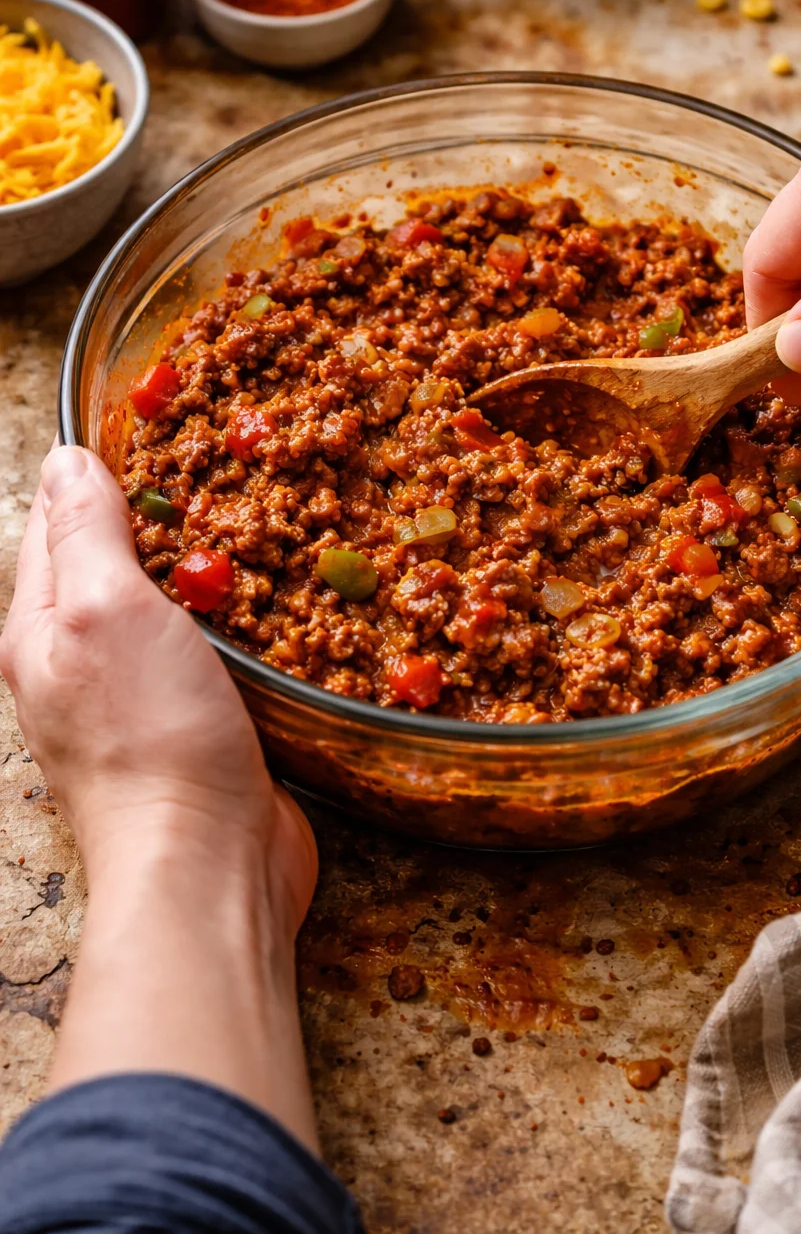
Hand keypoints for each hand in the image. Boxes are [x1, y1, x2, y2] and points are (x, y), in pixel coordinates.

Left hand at [0, 444, 315, 929]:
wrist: (207, 864)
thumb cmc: (150, 741)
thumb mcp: (107, 612)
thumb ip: (87, 534)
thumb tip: (65, 460)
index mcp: (41, 628)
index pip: (57, 521)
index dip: (98, 469)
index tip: (155, 419)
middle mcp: (84, 660)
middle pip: (117, 560)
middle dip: (162, 511)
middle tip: (224, 460)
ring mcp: (142, 696)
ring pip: (172, 603)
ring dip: (208, 563)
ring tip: (258, 513)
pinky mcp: (200, 723)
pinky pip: (214, 648)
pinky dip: (239, 615)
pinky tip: (276, 595)